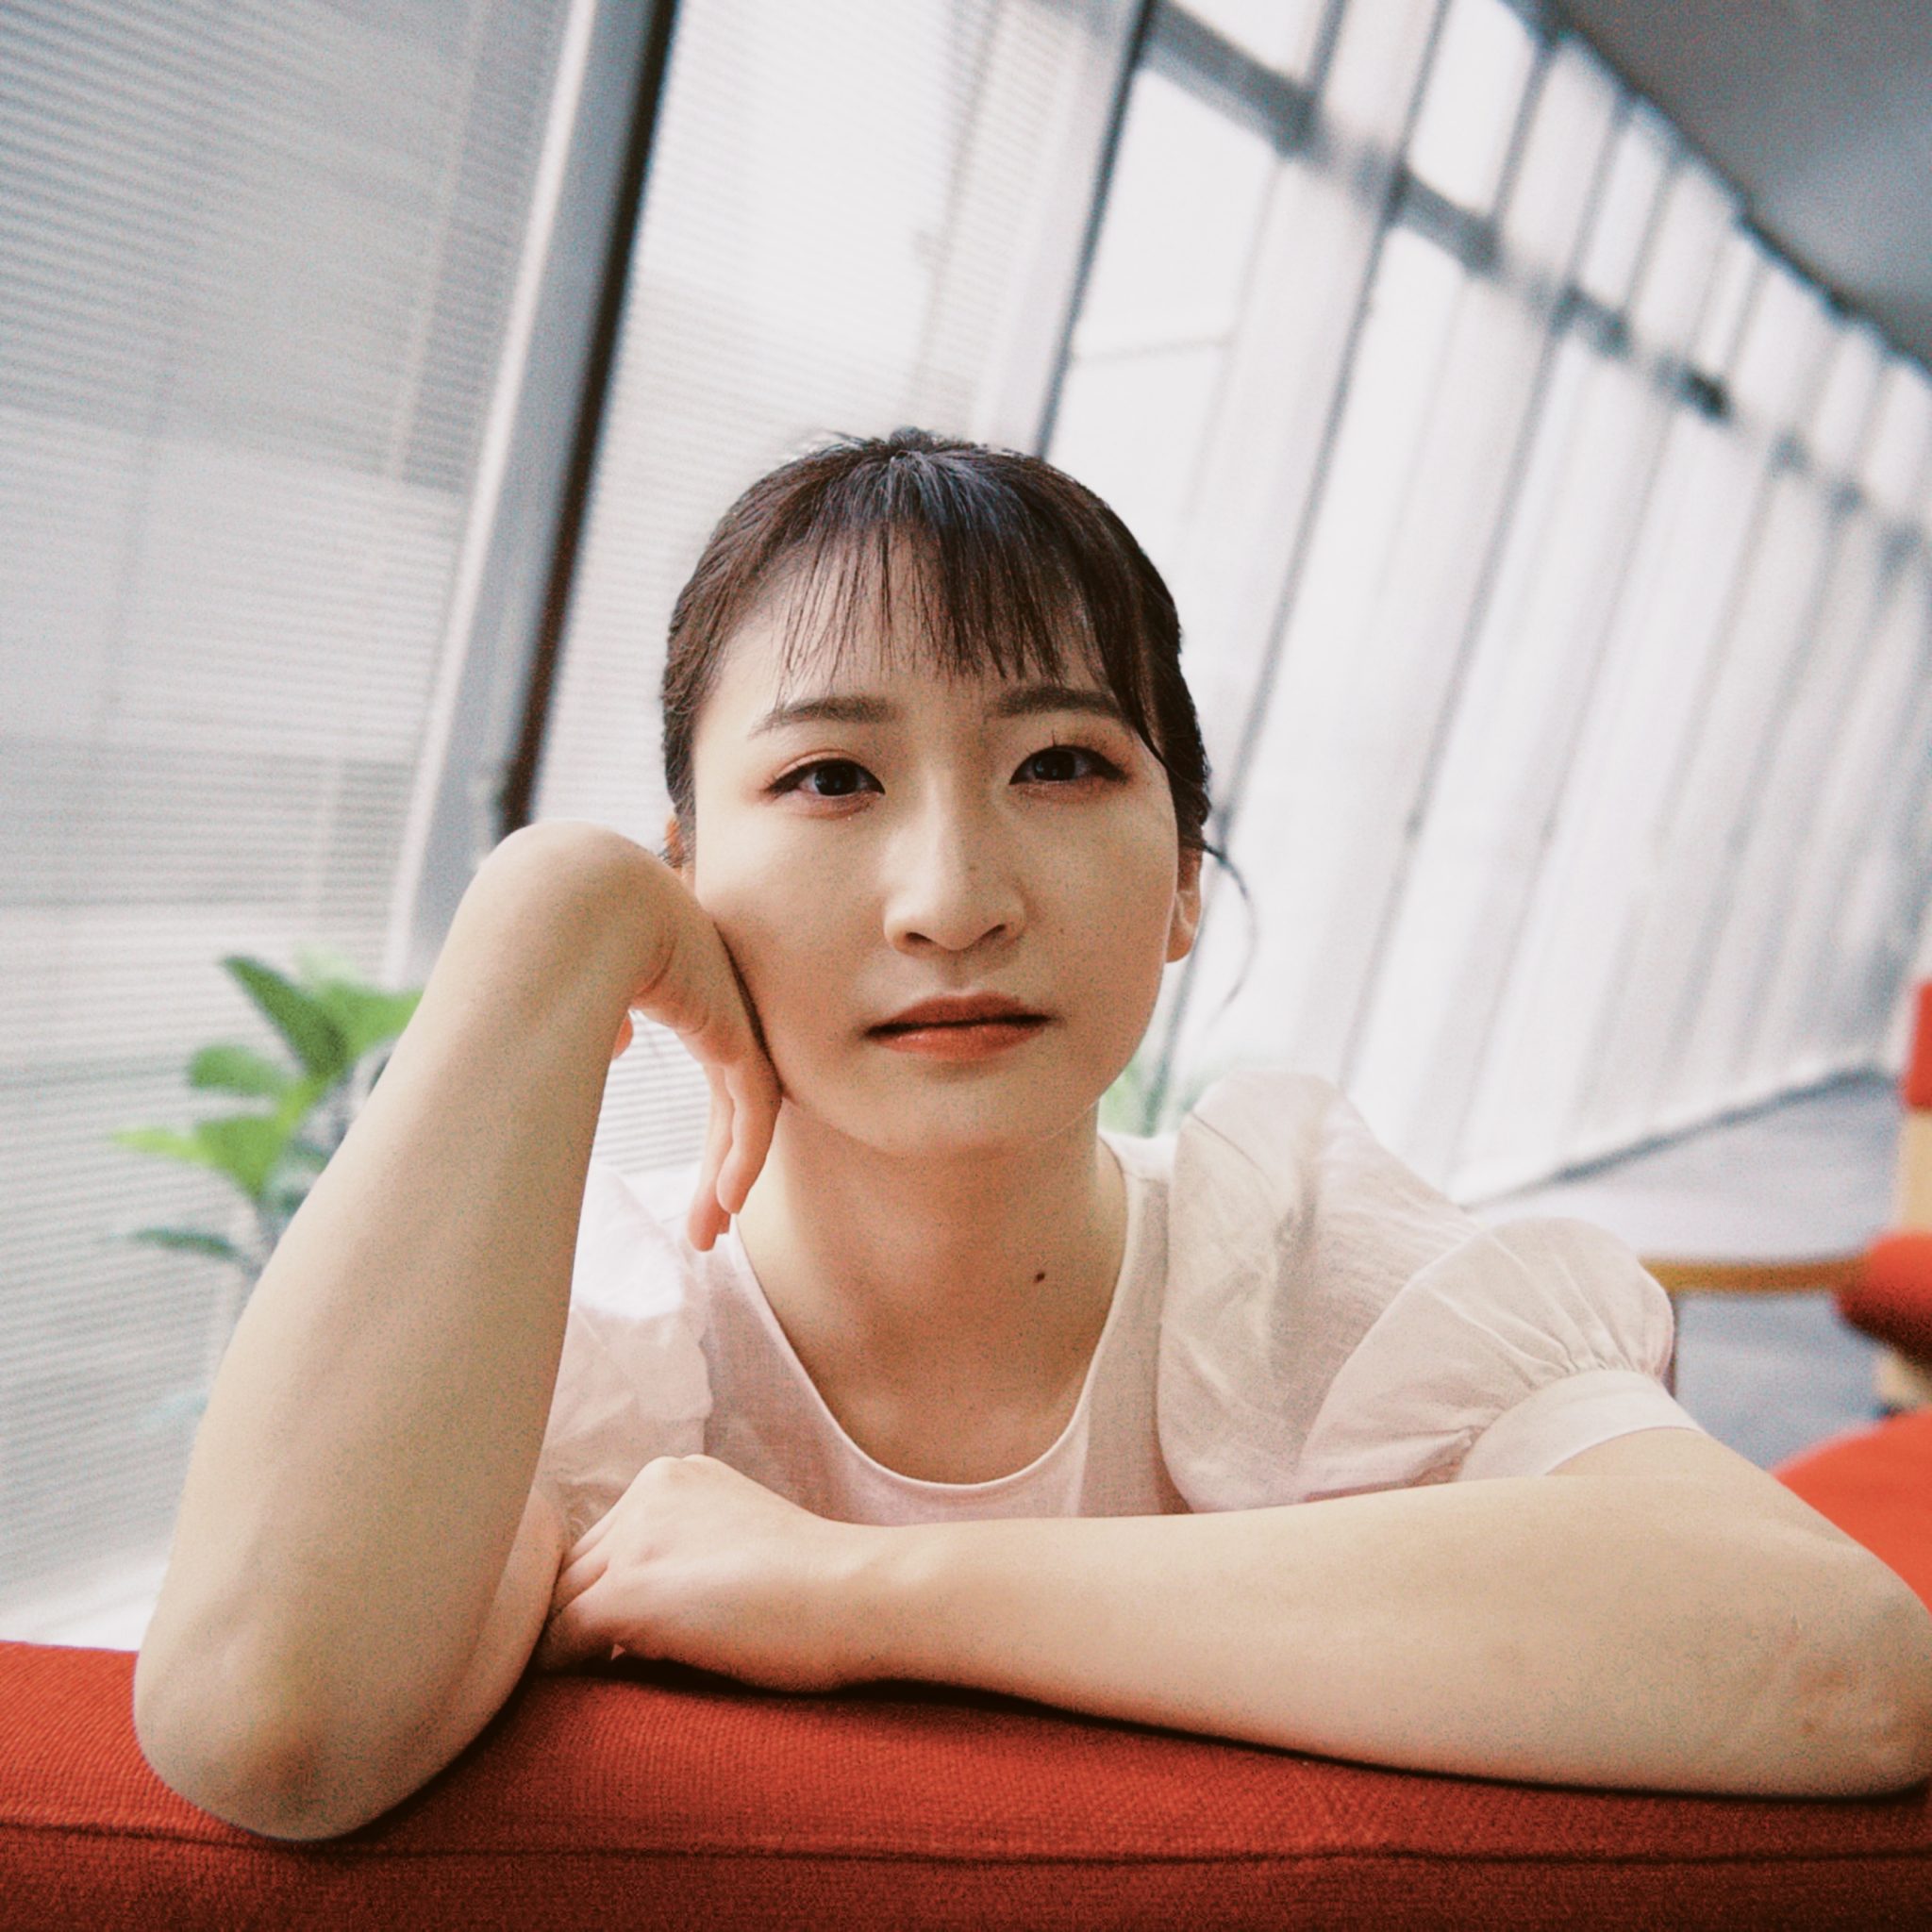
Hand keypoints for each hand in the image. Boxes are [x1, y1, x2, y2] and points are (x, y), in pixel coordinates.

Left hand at [532, 1455, 889, 1691]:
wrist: (860, 1594)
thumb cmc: (821, 1590)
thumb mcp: (739, 1543)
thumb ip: (686, 1555)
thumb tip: (627, 1623)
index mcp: (675, 1476)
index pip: (603, 1542)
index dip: (601, 1595)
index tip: (612, 1642)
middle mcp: (647, 1491)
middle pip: (573, 1568)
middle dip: (577, 1618)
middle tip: (588, 1672)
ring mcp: (636, 1540)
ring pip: (558, 1601)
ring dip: (565, 1646)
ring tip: (581, 1689)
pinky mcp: (630, 1592)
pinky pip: (558, 1639)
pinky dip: (560, 1671)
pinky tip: (579, 1697)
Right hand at [600, 855, 782, 1251]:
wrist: (579, 900)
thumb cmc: (558, 937)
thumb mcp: (579, 988)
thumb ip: (604, 1015)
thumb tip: (618, 1041)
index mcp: (690, 991)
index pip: (719, 1077)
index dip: (713, 1138)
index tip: (702, 1192)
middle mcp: (720, 1005)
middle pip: (735, 1103)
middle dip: (721, 1169)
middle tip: (708, 1228)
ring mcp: (733, 1018)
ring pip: (746, 1115)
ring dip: (728, 1178)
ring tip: (709, 1232)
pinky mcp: (736, 1034)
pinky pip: (753, 1112)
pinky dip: (741, 1158)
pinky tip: (727, 1201)